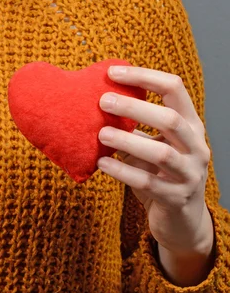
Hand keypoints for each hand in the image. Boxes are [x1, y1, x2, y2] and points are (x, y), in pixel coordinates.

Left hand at [96, 65, 211, 254]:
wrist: (180, 220)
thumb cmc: (160, 176)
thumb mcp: (152, 147)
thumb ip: (135, 129)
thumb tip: (97, 107)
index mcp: (191, 126)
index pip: (174, 89)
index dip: (144, 76)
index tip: (112, 72)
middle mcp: (196, 146)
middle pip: (169, 119)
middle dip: (134, 107)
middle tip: (102, 101)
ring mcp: (189, 174)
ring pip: (161, 153)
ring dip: (128, 140)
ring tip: (100, 134)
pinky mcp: (175, 198)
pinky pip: (147, 182)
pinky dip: (122, 172)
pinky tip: (101, 163)